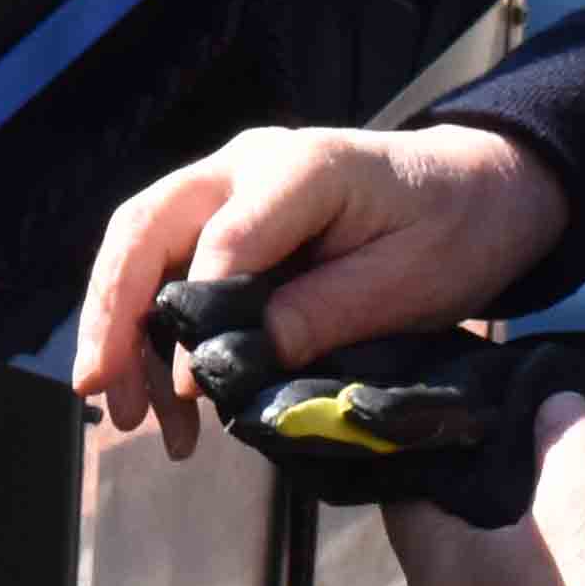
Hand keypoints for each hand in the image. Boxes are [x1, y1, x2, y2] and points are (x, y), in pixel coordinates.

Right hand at [64, 120, 570, 441]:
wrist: (482, 190)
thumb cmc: (455, 229)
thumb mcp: (409, 281)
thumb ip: (324, 312)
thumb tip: (241, 358)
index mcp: (296, 168)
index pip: (218, 240)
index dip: (195, 318)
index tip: (192, 394)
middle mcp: (243, 166)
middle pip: (145, 229)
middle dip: (112, 316)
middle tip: (102, 396)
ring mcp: (229, 187)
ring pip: (143, 249)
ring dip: (125, 332)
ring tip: (133, 419)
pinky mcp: (229, 220)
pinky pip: (171, 268)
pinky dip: (157, 332)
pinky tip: (170, 398)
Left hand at [388, 392, 584, 585]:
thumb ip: (564, 435)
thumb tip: (557, 399)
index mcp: (437, 576)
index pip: (402, 498)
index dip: (428, 456)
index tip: (457, 429)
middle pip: (445, 544)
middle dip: (475, 503)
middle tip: (511, 462)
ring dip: (511, 555)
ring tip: (552, 515)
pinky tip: (579, 575)